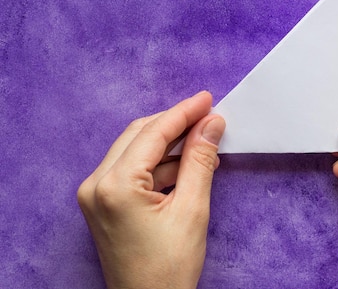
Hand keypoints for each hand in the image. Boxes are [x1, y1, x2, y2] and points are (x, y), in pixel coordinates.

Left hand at [77, 91, 224, 288]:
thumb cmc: (169, 268)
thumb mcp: (192, 209)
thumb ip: (200, 161)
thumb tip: (212, 124)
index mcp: (115, 186)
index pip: (152, 133)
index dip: (184, 113)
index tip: (208, 100)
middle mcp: (96, 185)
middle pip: (139, 135)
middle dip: (175, 123)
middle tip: (207, 115)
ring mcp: (95, 195)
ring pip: (134, 150)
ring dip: (168, 143)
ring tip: (203, 142)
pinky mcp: (102, 203)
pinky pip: (131, 169)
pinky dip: (158, 163)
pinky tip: (185, 164)